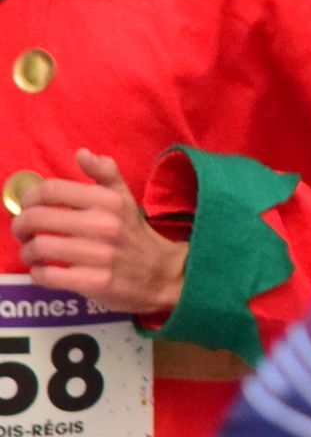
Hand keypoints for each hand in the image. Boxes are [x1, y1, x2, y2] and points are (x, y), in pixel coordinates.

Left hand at [13, 150, 187, 316]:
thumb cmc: (134, 234)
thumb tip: (82, 153)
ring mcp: (100, 256)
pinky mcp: (95, 283)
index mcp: (108, 201)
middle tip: (23, 231)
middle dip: (21, 225)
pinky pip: (48, 275)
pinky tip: (44, 271)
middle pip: (37, 218)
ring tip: (32, 252)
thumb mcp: (125, 199)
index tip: (28, 206)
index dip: (30, 197)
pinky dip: (38, 273)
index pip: (51, 190)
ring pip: (39, 247)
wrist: (163, 274)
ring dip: (27, 251)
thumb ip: (105, 173)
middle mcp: (104, 225)